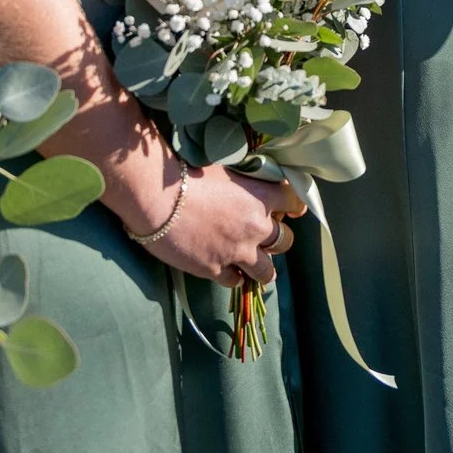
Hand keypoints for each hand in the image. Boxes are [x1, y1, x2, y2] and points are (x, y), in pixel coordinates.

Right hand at [123, 161, 302, 287]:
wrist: (158, 199)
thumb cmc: (187, 174)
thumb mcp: (225, 170)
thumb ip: (243, 183)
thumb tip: (246, 186)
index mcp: (261, 197)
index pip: (295, 202)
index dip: (293, 206)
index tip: (290, 209)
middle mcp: (256, 227)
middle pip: (285, 241)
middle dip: (278, 240)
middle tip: (265, 238)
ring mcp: (237, 252)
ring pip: (267, 271)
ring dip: (264, 269)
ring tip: (258, 268)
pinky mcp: (215, 270)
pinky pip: (235, 281)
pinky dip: (233, 277)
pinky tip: (227, 270)